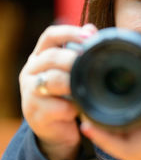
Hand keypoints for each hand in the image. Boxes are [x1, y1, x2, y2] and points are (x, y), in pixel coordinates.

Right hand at [19, 24, 97, 159]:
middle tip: (91, 62)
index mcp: (40, 57)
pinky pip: (58, 107)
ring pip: (52, 80)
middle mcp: (31, 72)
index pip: (50, 36)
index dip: (69, 32)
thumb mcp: (72, 73)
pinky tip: (82, 108)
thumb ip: (80, 52)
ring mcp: (30, 93)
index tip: (90, 36)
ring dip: (73, 82)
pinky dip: (73, 107)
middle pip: (51, 56)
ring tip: (87, 85)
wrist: (56, 130)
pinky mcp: (36, 114)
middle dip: (73, 58)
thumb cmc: (66, 96)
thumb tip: (91, 28)